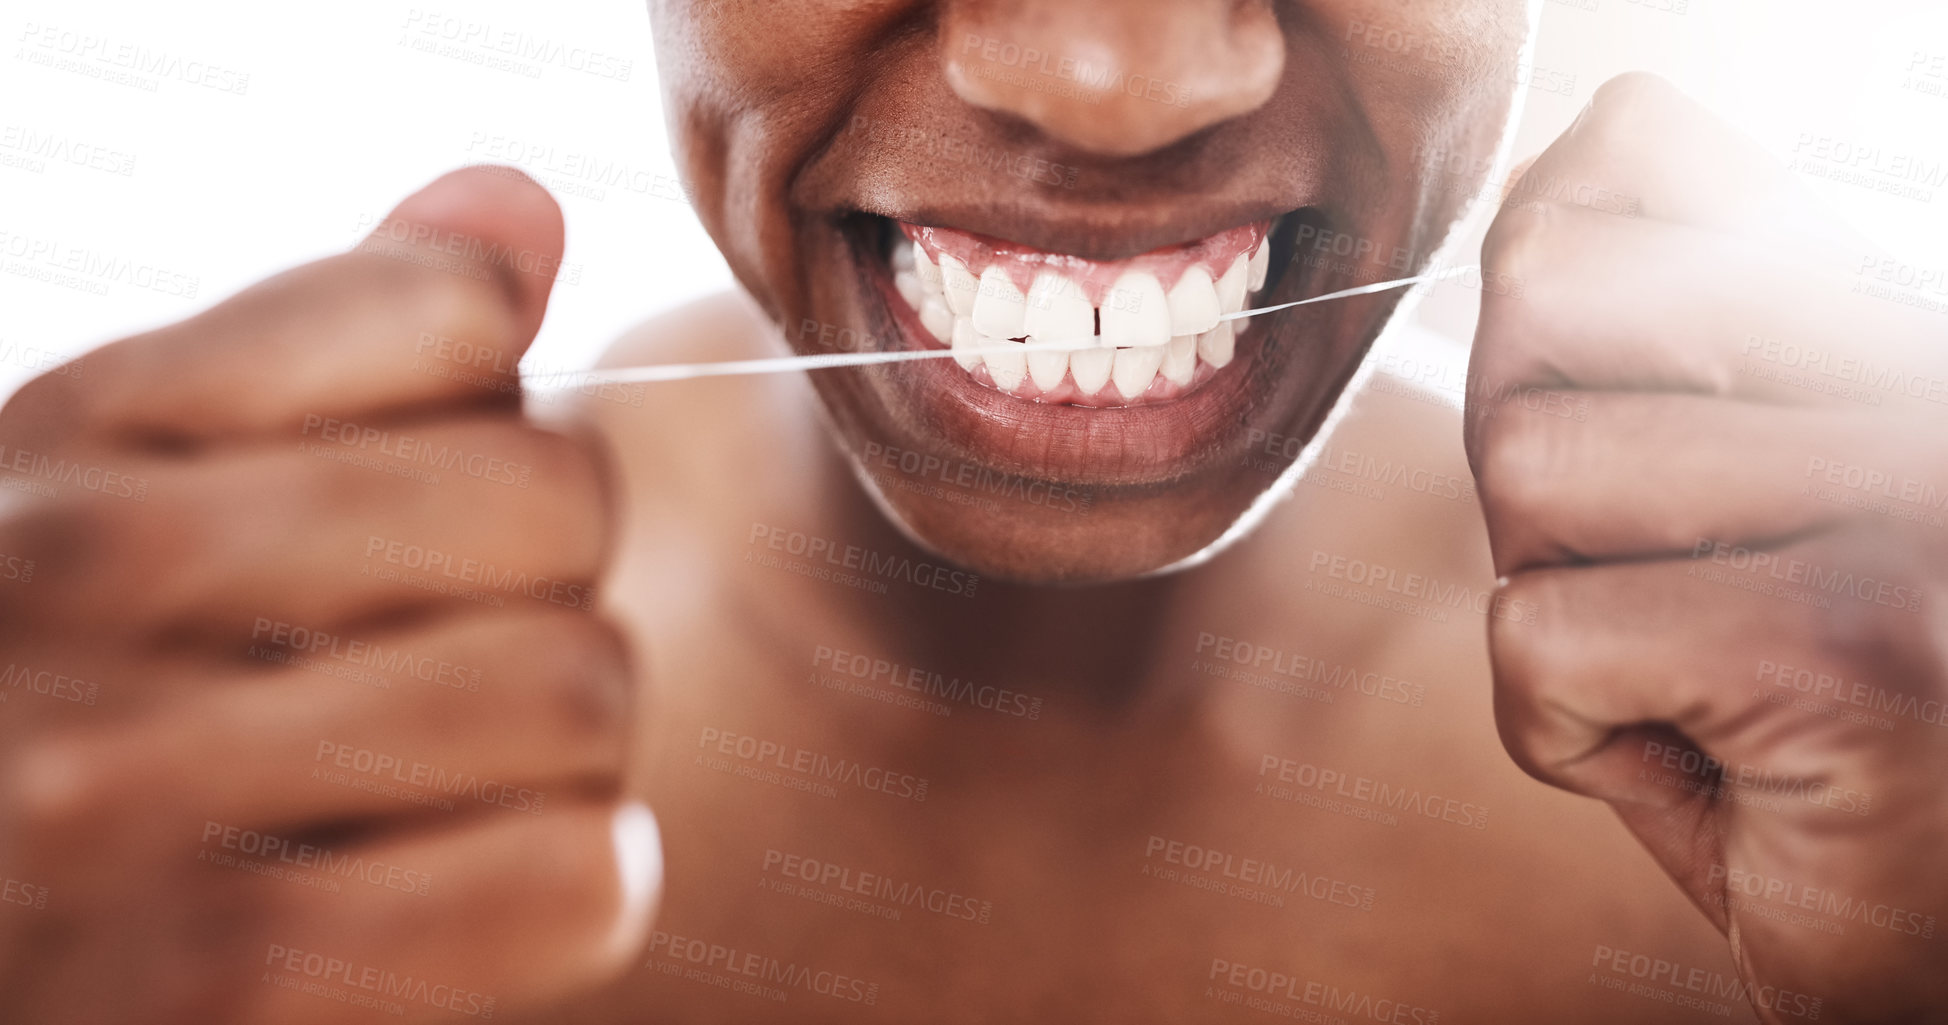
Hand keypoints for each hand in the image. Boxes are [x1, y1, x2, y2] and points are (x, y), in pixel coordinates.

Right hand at [0, 169, 659, 1023]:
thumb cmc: (59, 687)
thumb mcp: (127, 475)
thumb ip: (327, 338)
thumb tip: (524, 214)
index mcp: (78, 428)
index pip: (454, 310)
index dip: (499, 398)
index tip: (437, 479)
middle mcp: (80, 575)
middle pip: (553, 495)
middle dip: (552, 580)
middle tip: (458, 648)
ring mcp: (129, 787)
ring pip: (574, 685)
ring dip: (565, 744)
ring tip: (456, 772)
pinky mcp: (219, 984)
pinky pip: (570, 874)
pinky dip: (579, 879)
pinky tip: (491, 875)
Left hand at [1468, 74, 1947, 1022]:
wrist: (1933, 927)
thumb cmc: (1810, 706)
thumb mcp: (1743, 489)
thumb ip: (1674, 321)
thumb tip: (1591, 149)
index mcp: (1894, 318)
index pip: (1647, 163)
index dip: (1549, 296)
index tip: (1612, 423)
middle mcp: (1924, 381)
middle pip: (1546, 314)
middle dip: (1538, 480)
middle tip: (1653, 589)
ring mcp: (1909, 502)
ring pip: (1531, 469)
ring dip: (1558, 607)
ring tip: (1687, 674)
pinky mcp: (1852, 644)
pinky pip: (1542, 634)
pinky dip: (1568, 726)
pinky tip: (1700, 757)